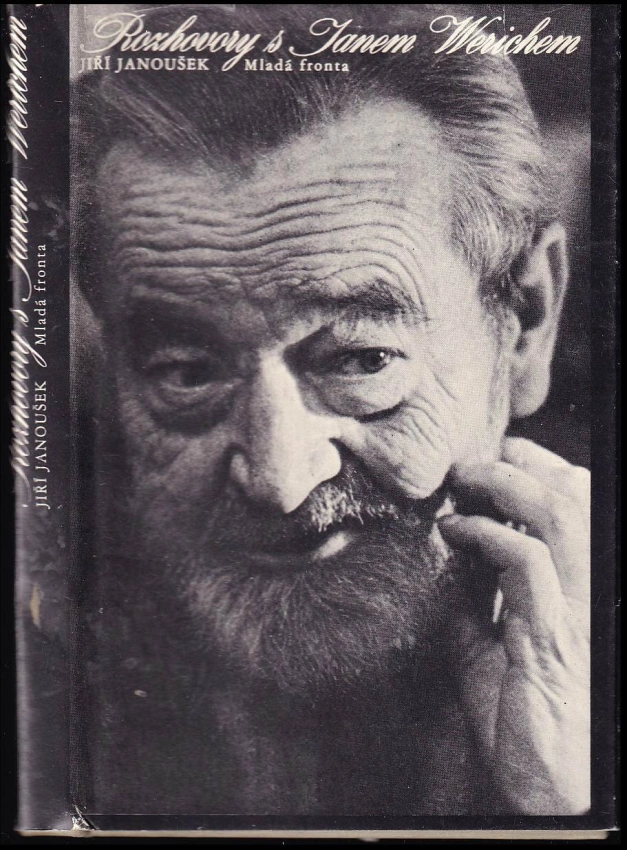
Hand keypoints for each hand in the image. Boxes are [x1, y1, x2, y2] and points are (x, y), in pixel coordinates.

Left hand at [437, 437, 589, 813]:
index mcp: (582, 588)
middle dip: (524, 465)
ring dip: (504, 487)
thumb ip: (478, 604)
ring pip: (559, 516)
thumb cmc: (524, 720)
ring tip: (463, 482)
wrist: (546, 788)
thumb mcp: (493, 648)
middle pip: (575, 497)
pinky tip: (456, 530)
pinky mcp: (553, 638)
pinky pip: (527, 564)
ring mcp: (578, 612)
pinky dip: (488, 535)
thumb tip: (449, 561)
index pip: (580, 506)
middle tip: (473, 463)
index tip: (495, 461)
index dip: (542, 472)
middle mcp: (591, 591)